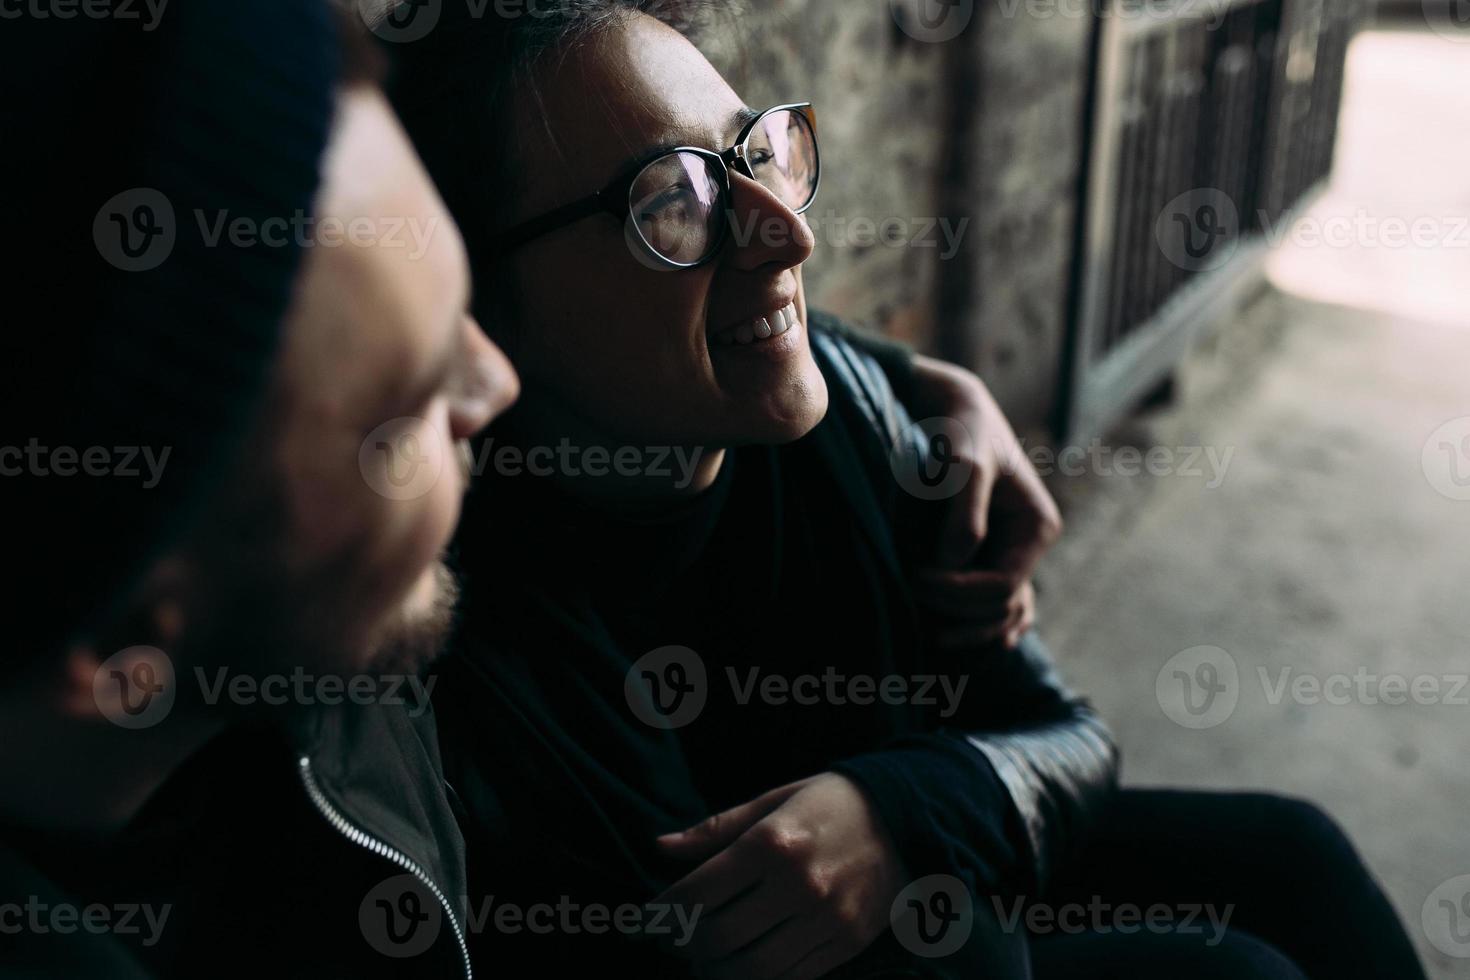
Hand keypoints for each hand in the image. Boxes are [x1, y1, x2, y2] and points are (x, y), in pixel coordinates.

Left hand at [654, 774, 906, 979]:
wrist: (909, 819)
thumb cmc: (831, 803)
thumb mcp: (773, 800)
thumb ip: (715, 830)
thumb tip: (661, 847)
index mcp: (772, 843)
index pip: (697, 895)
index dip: (662, 914)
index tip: (646, 919)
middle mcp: (798, 886)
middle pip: (718, 937)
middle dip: (683, 944)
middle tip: (672, 939)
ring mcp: (825, 921)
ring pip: (751, 970)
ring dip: (716, 970)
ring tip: (703, 958)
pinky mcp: (845, 944)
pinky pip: (790, 978)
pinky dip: (758, 979)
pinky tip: (743, 963)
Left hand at [908, 354, 1061, 648]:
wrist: (951, 409)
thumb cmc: (961, 431)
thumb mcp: (964, 465)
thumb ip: (963, 515)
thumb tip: (952, 565)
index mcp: (1036, 528)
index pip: (1004, 586)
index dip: (960, 592)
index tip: (917, 578)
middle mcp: (1027, 546)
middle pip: (999, 606)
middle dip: (956, 609)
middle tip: (907, 594)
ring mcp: (1009, 553)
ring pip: (998, 614)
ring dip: (966, 628)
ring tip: (925, 631)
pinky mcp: (987, 555)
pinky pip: (991, 606)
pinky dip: (974, 625)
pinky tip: (950, 637)